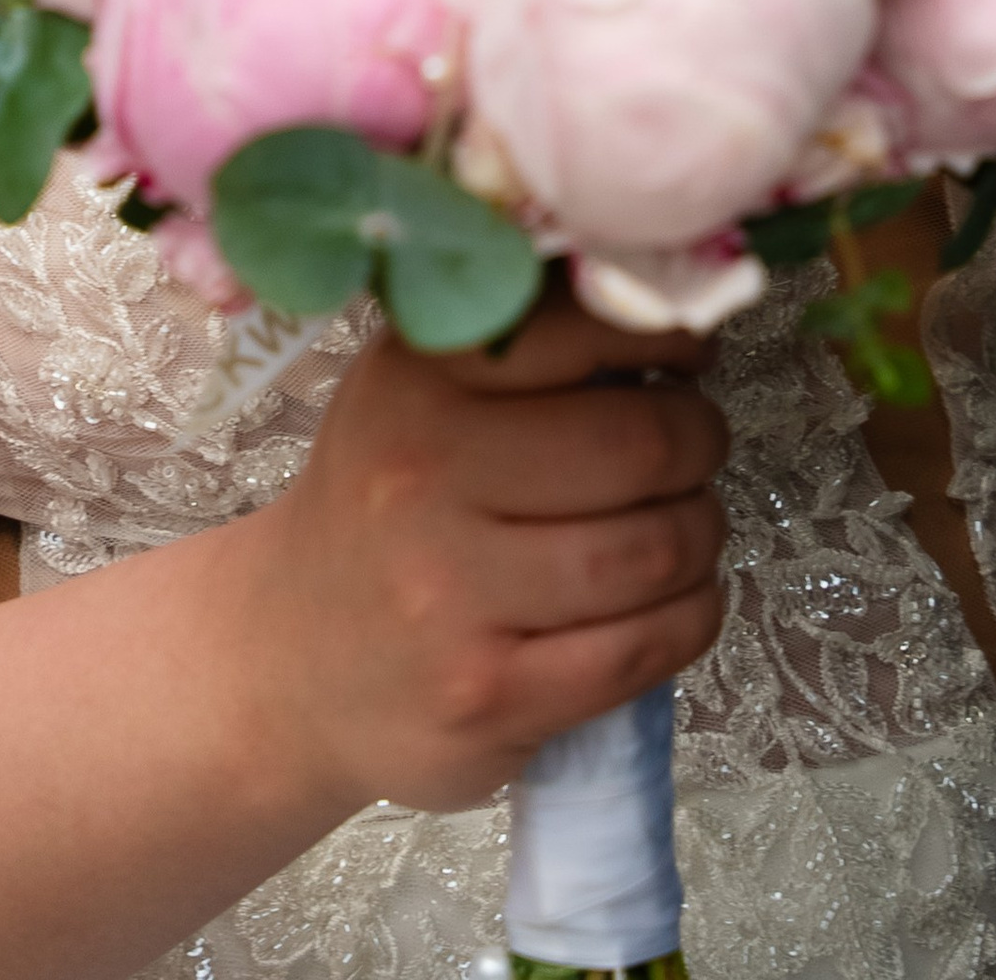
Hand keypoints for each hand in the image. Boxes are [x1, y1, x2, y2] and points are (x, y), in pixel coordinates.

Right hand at [232, 278, 728, 818]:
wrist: (292, 664)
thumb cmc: (383, 506)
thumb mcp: (413, 394)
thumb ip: (515, 344)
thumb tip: (656, 300)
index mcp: (415, 381)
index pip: (578, 329)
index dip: (661, 337)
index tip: (684, 355)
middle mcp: (425, 477)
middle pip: (638, 446)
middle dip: (699, 441)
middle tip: (696, 446)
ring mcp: (454, 596)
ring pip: (653, 550)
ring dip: (703, 534)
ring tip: (689, 524)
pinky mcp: (491, 695)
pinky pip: (643, 649)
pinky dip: (692, 617)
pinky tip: (679, 600)